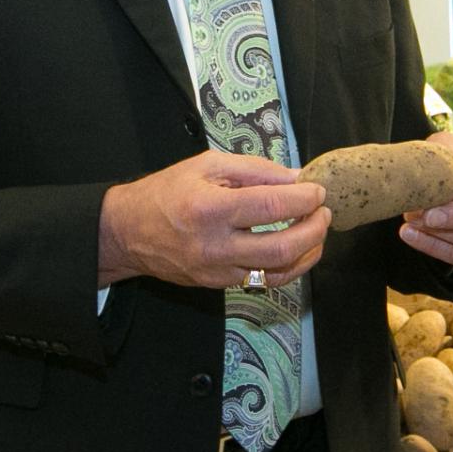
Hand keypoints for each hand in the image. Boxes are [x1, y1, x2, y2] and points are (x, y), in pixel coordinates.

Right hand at [99, 149, 328, 289]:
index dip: (304, 198)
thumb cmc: (166, 191)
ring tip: (318, 232)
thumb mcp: (206, 165)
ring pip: (277, 272)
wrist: (127, 233)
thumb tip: (296, 178)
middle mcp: (215, 245)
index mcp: (211, 208)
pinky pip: (263, 281)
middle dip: (314, 229)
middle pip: (281, 247)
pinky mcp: (219, 286)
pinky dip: (288, 267)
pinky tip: (299, 251)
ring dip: (308, 252)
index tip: (317, 190)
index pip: (271, 205)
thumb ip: (254, 170)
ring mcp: (217, 271)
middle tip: (325, 212)